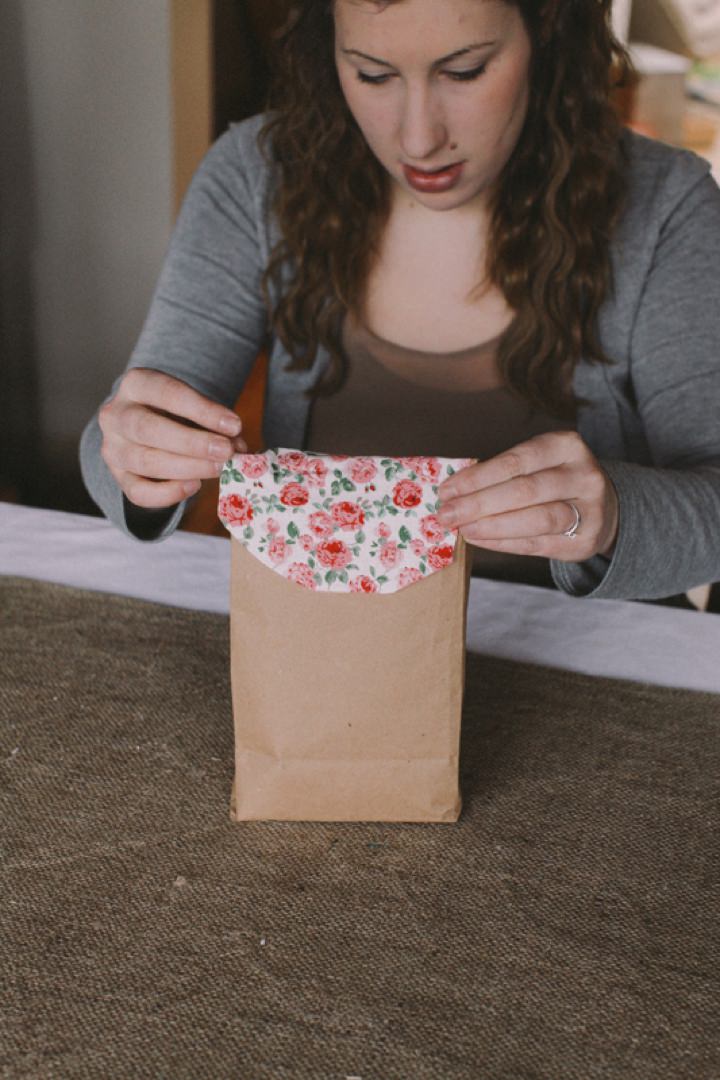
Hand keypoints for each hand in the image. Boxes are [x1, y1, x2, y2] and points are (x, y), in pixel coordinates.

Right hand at [98, 368, 246, 508]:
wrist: (146, 425)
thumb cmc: (176, 412)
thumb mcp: (193, 407)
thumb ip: (213, 423)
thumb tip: (238, 446)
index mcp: (136, 383)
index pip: (166, 392)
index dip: (202, 410)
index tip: (234, 425)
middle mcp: (115, 414)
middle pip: (147, 428)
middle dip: (191, 443)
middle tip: (225, 452)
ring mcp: (112, 447)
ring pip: (143, 461)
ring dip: (186, 467)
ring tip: (217, 468)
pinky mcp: (117, 476)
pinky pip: (138, 492)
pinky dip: (167, 493)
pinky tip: (194, 486)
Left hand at [437, 431, 618, 561]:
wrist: (604, 509)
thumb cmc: (555, 482)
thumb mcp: (538, 464)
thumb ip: (503, 472)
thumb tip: (453, 491)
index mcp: (566, 446)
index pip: (516, 461)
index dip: (477, 477)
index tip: (447, 489)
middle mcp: (583, 475)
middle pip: (524, 490)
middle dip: (478, 503)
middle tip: (446, 513)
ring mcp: (589, 510)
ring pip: (535, 518)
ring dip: (491, 525)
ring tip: (462, 528)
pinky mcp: (584, 541)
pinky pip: (537, 544)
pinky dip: (504, 542)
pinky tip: (480, 539)